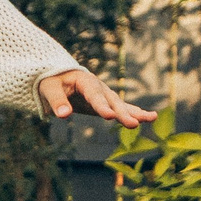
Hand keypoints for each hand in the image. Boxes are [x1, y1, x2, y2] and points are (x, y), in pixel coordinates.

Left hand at [38, 67, 158, 128]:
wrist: (57, 76)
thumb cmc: (51, 81)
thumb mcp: (49, 88)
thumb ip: (57, 101)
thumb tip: (63, 115)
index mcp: (84, 80)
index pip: (94, 95)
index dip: (101, 106)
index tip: (109, 117)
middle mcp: (99, 87)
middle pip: (112, 101)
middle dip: (123, 113)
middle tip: (134, 124)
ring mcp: (105, 95)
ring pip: (121, 104)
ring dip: (135, 112)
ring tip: (151, 118)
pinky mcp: (106, 103)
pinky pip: (121, 109)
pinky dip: (134, 113)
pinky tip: (149, 118)